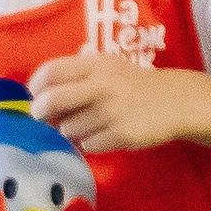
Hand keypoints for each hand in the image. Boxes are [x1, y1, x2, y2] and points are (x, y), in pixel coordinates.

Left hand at [26, 52, 187, 154]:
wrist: (175, 101)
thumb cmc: (131, 85)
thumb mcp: (106, 68)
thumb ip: (76, 77)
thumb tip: (40, 99)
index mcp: (95, 65)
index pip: (51, 71)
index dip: (36, 86)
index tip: (35, 96)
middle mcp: (101, 85)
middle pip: (52, 100)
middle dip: (40, 112)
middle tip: (43, 118)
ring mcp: (112, 111)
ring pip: (69, 129)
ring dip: (71, 131)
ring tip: (89, 125)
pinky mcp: (122, 134)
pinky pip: (88, 145)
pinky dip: (91, 144)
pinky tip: (105, 134)